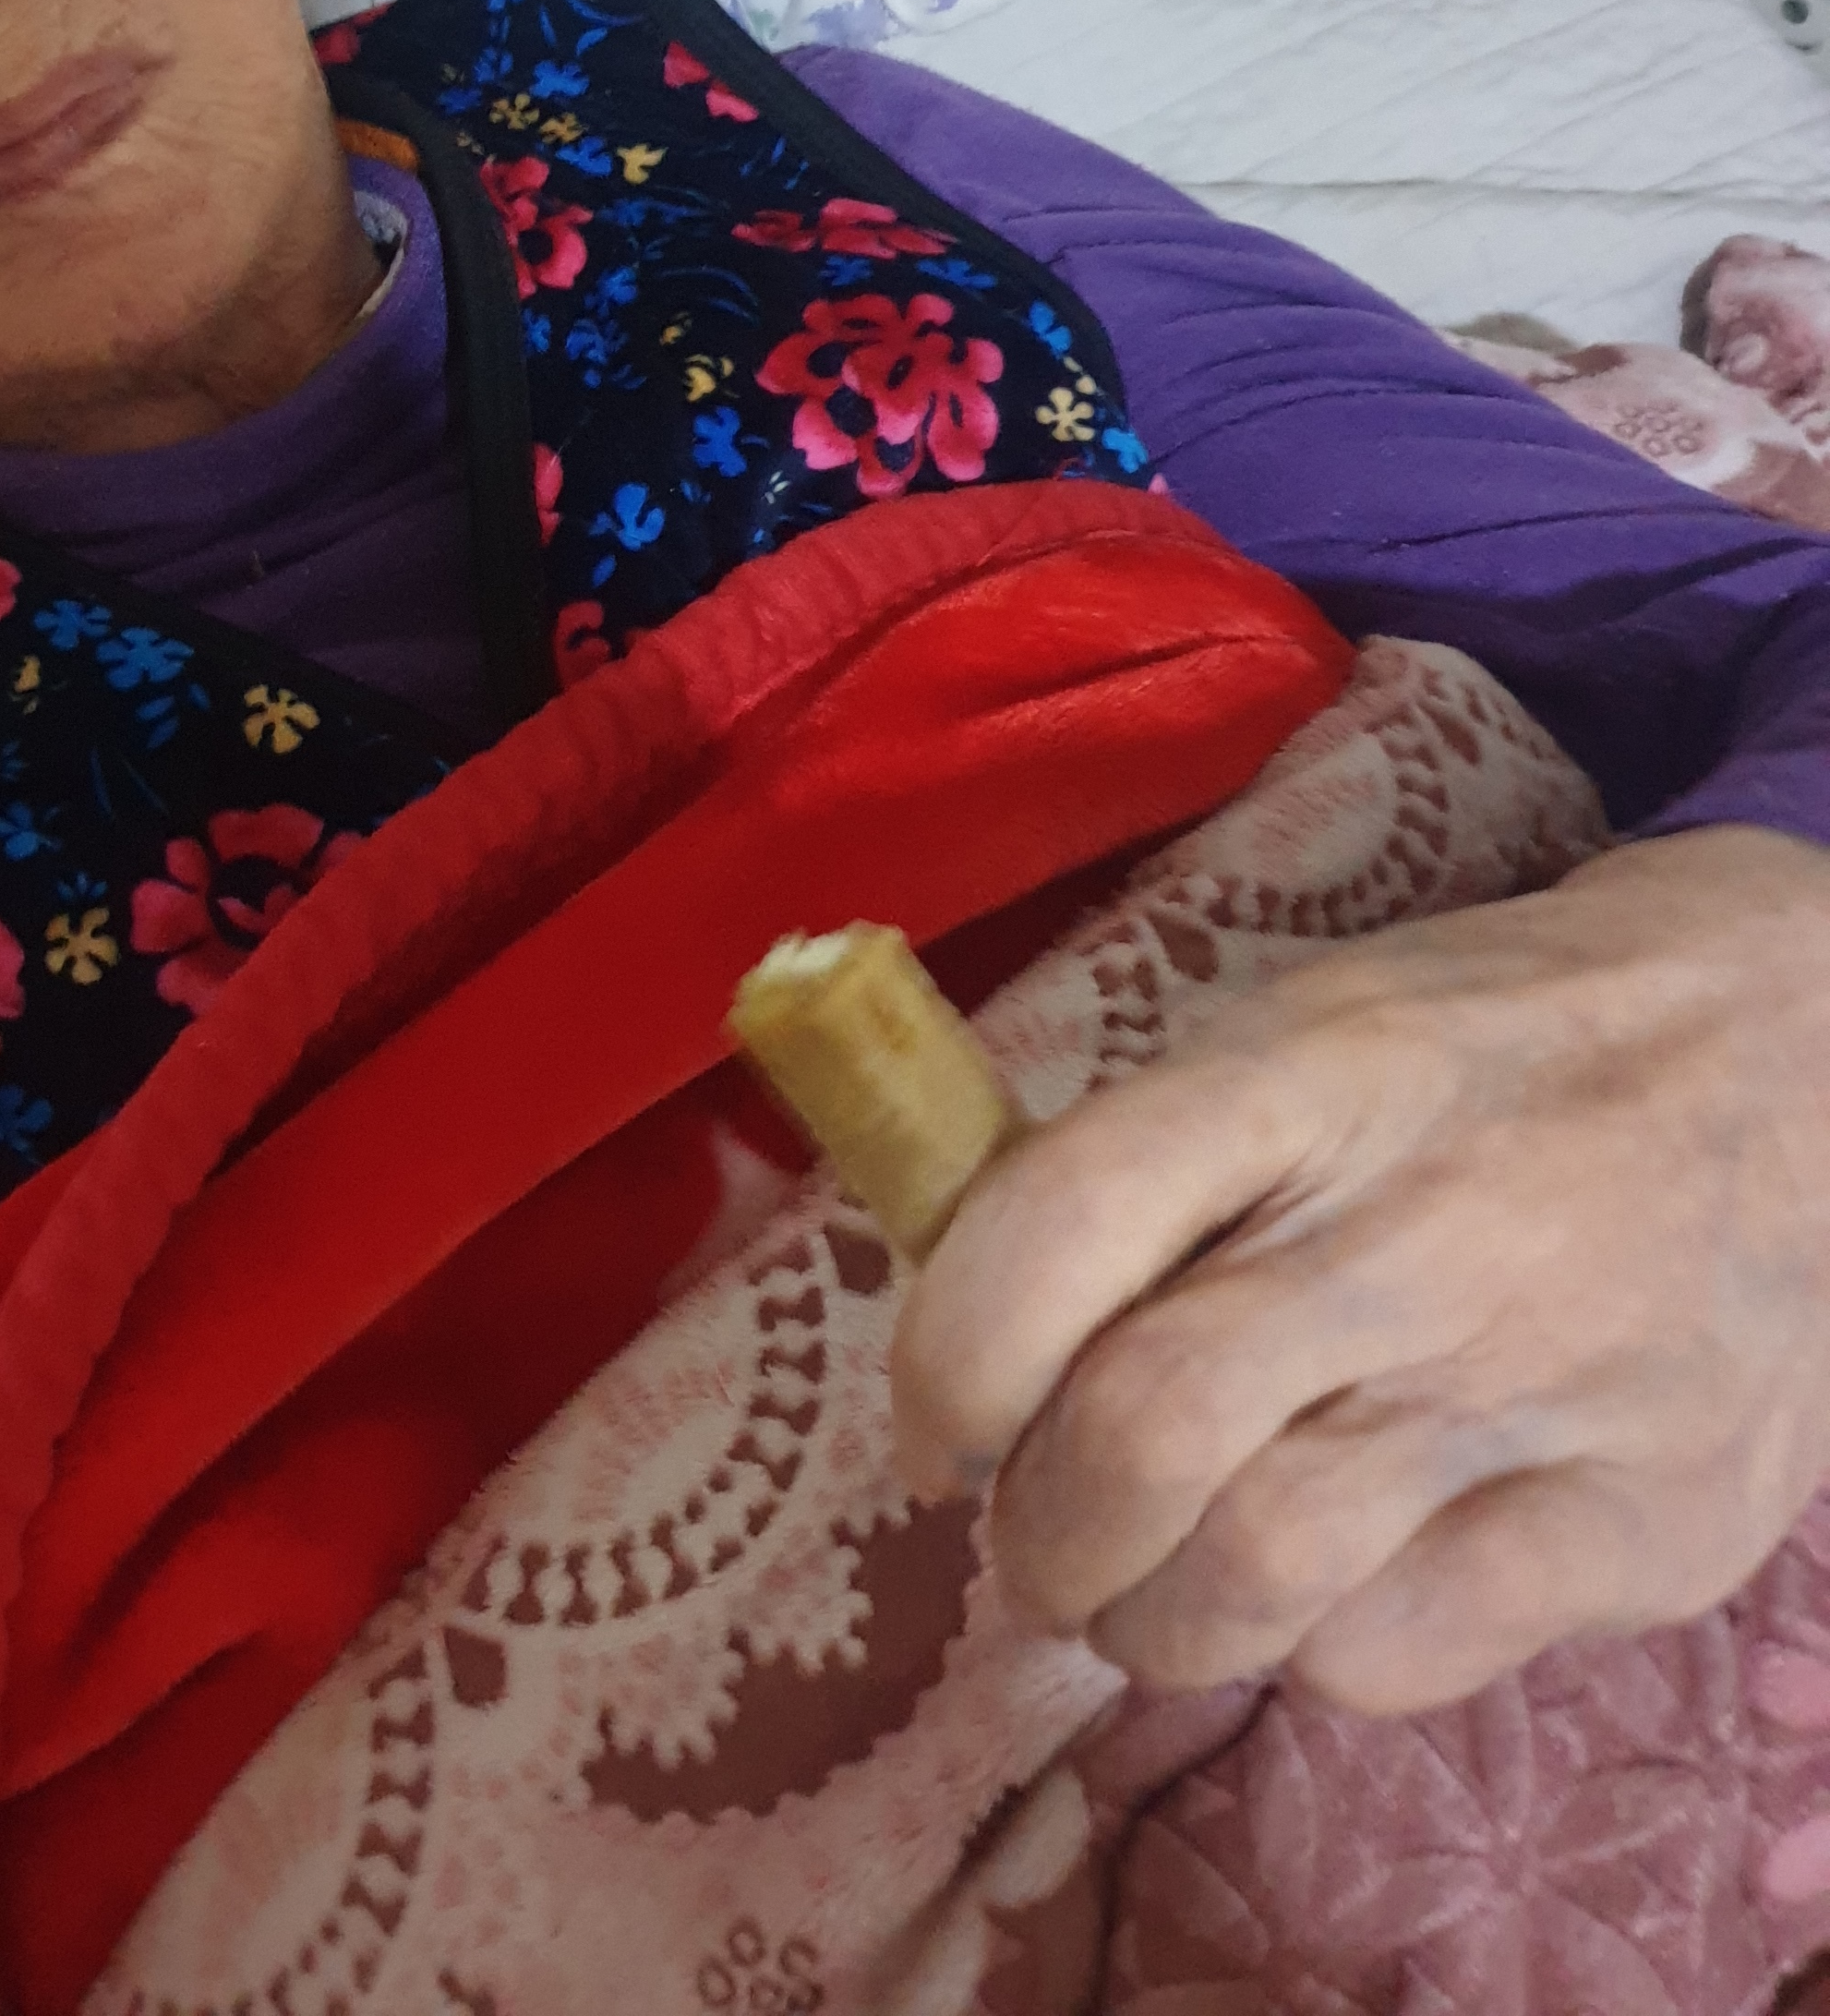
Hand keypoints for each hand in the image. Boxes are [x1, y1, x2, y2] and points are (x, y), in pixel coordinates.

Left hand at [885, 825, 1829, 1712]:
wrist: (1796, 1060)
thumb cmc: (1490, 1052)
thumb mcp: (1313, 1027)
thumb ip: (1152, 1154)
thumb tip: (958, 1304)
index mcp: (1308, 1073)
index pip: (1065, 1216)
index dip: (953, 1351)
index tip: (937, 1421)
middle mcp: (1420, 1228)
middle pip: (1143, 1431)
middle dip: (1037, 1529)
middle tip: (1036, 1535)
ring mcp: (1542, 1382)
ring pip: (1252, 1575)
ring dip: (1144, 1620)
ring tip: (1145, 1588)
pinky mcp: (1643, 1520)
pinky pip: (1394, 1653)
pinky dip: (1305, 1653)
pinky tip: (1315, 1591)